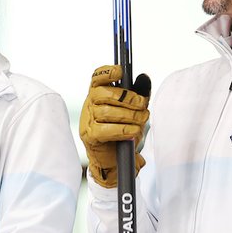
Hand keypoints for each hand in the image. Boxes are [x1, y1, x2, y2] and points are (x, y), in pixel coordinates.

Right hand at [79, 64, 150, 187]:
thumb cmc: (122, 133)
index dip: (107, 72)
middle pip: (102, 93)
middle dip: (127, 98)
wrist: (115, 160)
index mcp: (99, 95)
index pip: (97, 78)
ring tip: (141, 121)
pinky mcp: (90, 136)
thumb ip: (139, 94)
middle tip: (142, 105)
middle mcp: (90, 105)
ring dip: (129, 116)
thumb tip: (144, 78)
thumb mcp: (134, 111)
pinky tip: (132, 132)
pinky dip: (123, 129)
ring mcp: (87, 120)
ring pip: (106, 111)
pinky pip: (106, 129)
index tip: (121, 72)